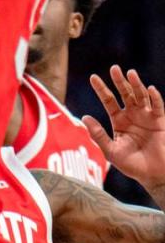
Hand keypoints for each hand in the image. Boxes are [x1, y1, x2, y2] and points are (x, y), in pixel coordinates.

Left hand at [84, 65, 164, 191]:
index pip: (108, 100)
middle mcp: (132, 115)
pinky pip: (158, 106)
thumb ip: (98, 134)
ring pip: (141, 96)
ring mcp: (146, 116)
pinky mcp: (160, 121)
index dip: (101, 89)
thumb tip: (84, 117)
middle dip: (119, 81)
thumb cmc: (131, 164)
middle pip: (125, 93)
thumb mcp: (110, 150)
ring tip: (130, 73)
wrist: (152, 174)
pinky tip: (150, 89)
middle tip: (114, 68)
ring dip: (136, 84)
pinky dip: (155, 97)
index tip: (93, 77)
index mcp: (119, 120)